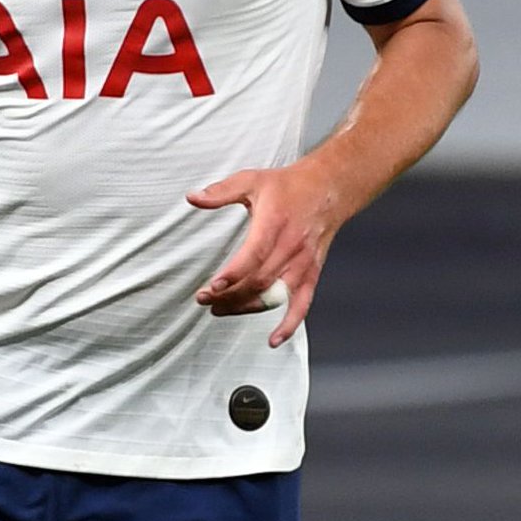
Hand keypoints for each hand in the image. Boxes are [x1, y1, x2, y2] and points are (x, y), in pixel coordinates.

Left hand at [185, 160, 347, 347]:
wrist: (329, 189)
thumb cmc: (288, 186)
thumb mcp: (252, 180)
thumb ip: (220, 191)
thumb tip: (192, 198)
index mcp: (275, 224)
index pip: (253, 255)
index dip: (232, 275)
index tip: (211, 287)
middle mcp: (291, 247)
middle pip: (259, 281)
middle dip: (229, 296)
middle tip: (204, 300)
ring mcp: (303, 264)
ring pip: (274, 296)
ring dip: (247, 308)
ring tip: (220, 310)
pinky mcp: (311, 274)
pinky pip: (302, 304)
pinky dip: (289, 324)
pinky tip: (274, 339)